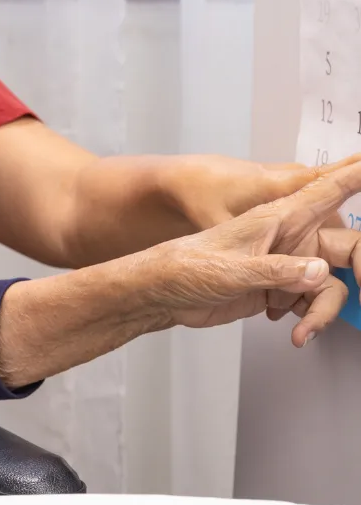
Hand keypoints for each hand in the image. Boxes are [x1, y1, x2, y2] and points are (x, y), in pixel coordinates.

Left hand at [149, 154, 360, 345]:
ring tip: (303, 328)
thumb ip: (276, 271)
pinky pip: (312, 300)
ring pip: (330, 281)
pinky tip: (292, 328)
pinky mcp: (278, 286)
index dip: (356, 176)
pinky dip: (310, 317)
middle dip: (360, 267)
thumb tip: (320, 272)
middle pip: (346, 246)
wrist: (163, 291)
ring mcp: (285, 262)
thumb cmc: (186, 264)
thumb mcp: (231, 269)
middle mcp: (288, 236)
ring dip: (323, 307)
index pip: (328, 189)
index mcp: (277, 216)